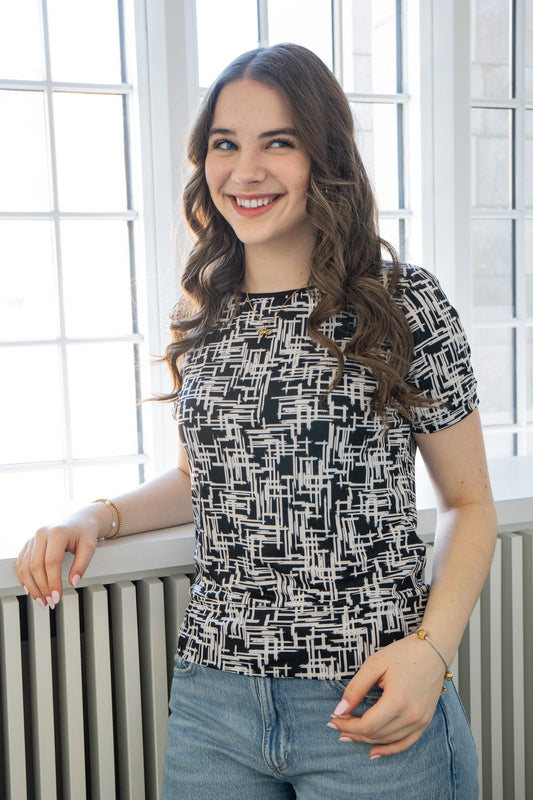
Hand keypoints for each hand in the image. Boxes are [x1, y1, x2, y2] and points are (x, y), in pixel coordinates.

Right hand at [15, 505, 108, 608]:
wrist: (80, 520)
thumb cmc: (85, 532)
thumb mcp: (89, 546)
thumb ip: (82, 564)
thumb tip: (73, 582)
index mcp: (57, 532)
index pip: (51, 563)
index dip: (53, 582)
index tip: (58, 597)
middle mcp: (41, 534)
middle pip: (35, 566)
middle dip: (42, 587)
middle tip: (50, 602)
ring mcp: (33, 538)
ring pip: (25, 567)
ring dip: (32, 586)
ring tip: (41, 600)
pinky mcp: (29, 544)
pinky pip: (21, 563)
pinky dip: (23, 578)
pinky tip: (30, 589)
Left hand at [327, 634, 446, 757]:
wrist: (433, 650)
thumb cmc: (404, 653)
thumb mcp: (374, 664)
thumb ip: (356, 688)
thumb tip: (340, 709)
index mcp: (397, 701)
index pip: (366, 724)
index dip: (347, 724)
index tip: (333, 719)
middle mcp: (411, 716)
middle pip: (376, 734)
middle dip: (353, 732)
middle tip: (337, 725)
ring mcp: (420, 721)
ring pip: (388, 740)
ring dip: (367, 740)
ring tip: (349, 734)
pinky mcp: (425, 721)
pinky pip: (406, 743)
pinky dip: (389, 749)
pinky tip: (374, 751)